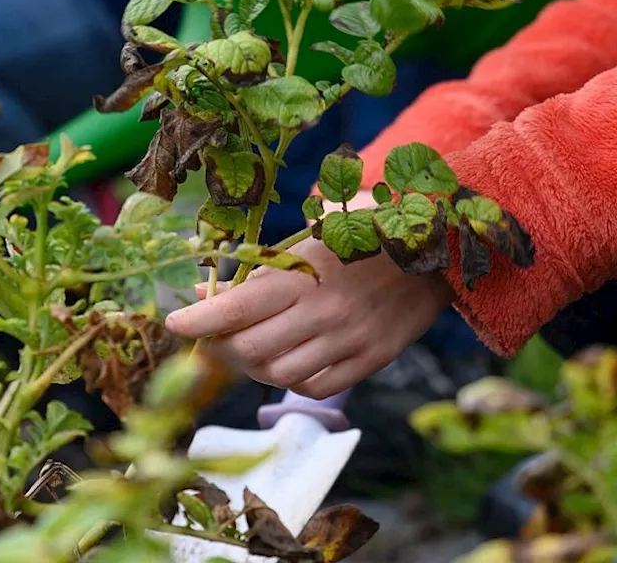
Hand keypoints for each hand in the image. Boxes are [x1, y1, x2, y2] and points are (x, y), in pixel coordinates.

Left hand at [166, 192, 457, 397]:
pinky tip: (289, 358)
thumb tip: (205, 291)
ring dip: (252, 366)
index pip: (235, 307)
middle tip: (212, 334)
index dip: (197, 320)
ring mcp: (349, 341)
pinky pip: (315, 386)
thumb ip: (264, 263)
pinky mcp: (371, 360)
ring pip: (277, 375)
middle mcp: (324, 312)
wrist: (443, 247)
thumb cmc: (371, 230)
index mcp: (306, 272)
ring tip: (249, 347)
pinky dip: (291, 379)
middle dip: (219, 346)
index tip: (173, 321)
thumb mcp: (318, 232)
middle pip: (248, 350)